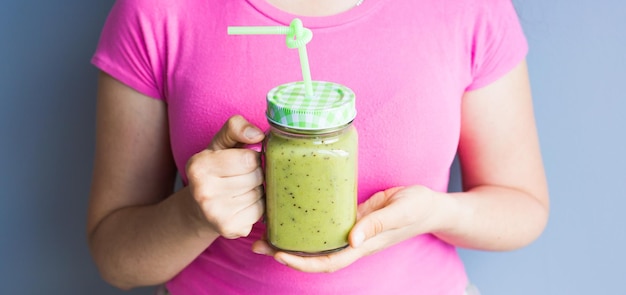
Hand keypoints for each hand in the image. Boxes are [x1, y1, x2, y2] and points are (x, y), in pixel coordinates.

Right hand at [186, 115, 265, 238]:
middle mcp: (203, 191)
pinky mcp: (229, 229)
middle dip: (256, 174)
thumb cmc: (215, 170)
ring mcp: (215, 213)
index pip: (249, 159)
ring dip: (257, 190)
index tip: (243, 161)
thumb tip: (258, 135)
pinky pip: (260, 212)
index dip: (252, 158)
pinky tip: (243, 204)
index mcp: (199, 165)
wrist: (199, 208)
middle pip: (256, 177)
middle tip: (243, 177)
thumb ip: (236, 128)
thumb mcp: (220, 144)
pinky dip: (257, 207)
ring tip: (242, 190)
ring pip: (260, 194)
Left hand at [252, 186, 454, 271]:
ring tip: (264, 233)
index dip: (303, 263)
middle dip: (286, 254)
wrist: (430, 206)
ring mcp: (350, 231)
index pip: (329, 262)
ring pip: (316, 243)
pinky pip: (323, 227)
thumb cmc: (419, 207)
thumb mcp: (402, 210)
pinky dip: (304, 225)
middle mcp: (353, 241)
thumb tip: (352, 240)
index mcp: (364, 244)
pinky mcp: (350, 217)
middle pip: (314, 256)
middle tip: (257, 244)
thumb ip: (379, 223)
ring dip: (290, 241)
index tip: (280, 255)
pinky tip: (289, 216)